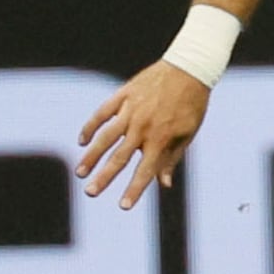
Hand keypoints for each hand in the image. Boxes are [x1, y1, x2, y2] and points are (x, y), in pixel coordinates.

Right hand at [77, 62, 211, 208]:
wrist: (190, 67)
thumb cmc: (192, 103)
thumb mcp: (188, 132)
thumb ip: (172, 158)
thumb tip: (164, 185)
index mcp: (161, 138)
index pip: (145, 170)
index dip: (134, 189)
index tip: (123, 206)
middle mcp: (143, 126)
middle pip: (119, 157)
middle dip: (104, 177)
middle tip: (90, 193)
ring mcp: (131, 110)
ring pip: (105, 137)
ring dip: (91, 155)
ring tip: (80, 172)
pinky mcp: (123, 95)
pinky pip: (102, 113)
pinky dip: (90, 126)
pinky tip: (82, 140)